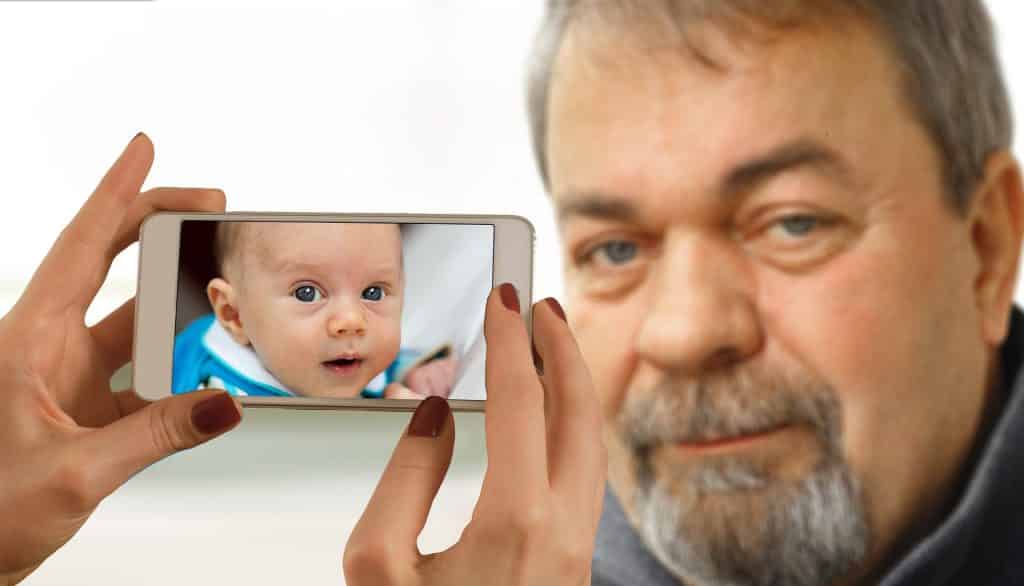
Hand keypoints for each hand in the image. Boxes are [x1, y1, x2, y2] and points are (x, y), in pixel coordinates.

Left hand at [0, 134, 242, 583]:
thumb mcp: (76, 474)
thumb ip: (156, 436)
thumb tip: (225, 403)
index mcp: (27, 342)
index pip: (80, 248)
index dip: (116, 194)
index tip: (143, 149)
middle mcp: (47, 348)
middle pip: (111, 265)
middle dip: (160, 228)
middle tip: (211, 204)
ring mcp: (68, 377)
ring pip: (134, 321)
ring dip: (178, 306)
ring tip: (225, 290)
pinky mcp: (86, 408)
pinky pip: (145, 373)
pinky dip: (179, 370)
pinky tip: (209, 377)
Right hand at [344, 287, 605, 584]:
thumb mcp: (377, 566)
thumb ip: (404, 481)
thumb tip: (433, 416)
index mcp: (516, 521)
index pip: (520, 402)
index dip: (509, 341)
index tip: (503, 300)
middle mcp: (562, 532)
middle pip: (579, 414)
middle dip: (563, 349)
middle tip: (543, 308)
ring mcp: (577, 552)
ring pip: (592, 447)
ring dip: (575, 388)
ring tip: (553, 351)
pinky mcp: (575, 567)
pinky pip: (587, 479)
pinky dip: (575, 430)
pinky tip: (553, 421)